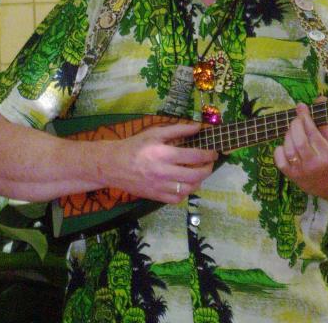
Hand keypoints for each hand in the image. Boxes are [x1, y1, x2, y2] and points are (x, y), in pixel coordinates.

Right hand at [98, 122, 217, 203]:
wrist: (113, 165)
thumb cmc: (135, 146)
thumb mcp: (155, 132)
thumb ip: (177, 130)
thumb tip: (198, 127)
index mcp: (163, 154)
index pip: (194, 156)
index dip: (208, 154)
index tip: (214, 151)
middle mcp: (163, 172)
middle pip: (196, 175)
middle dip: (208, 168)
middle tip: (210, 162)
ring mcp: (160, 187)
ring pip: (189, 189)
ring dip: (200, 181)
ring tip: (200, 172)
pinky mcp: (156, 197)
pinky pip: (178, 199)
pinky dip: (186, 192)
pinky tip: (186, 183)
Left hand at [274, 103, 327, 196]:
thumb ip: (323, 121)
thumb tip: (320, 98)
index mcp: (327, 156)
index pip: (313, 133)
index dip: (305, 117)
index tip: (301, 107)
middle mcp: (314, 165)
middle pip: (299, 140)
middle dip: (295, 125)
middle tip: (296, 120)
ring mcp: (301, 172)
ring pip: (288, 148)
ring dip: (288, 135)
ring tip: (293, 132)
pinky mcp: (290, 176)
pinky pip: (279, 158)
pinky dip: (279, 148)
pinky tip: (286, 146)